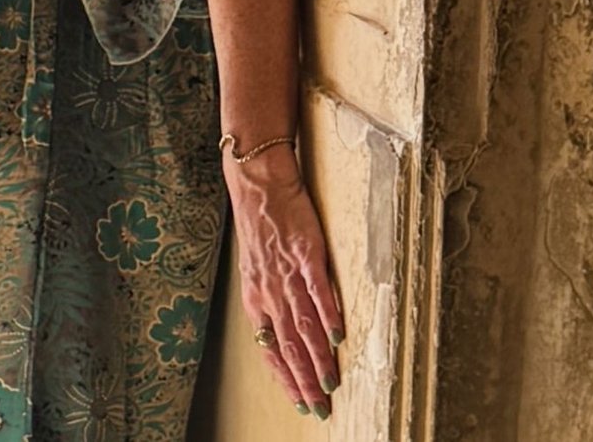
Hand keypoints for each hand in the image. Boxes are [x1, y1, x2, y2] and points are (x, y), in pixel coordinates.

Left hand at [226, 146, 343, 416]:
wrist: (260, 184)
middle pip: (287, 346)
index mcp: (256, 298)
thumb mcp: (258, 270)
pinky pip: (317, 290)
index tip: (301, 403)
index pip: (270, 348)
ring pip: (303, 325)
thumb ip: (272, 302)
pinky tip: (337, 335)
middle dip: (304, 381)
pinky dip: (327, 315)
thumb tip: (286, 334)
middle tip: (320, 408)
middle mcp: (269, 291)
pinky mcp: (305, 254)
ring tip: (330, 383)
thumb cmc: (261, 228)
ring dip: (318, 358)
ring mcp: (287, 274)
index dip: (285, 378)